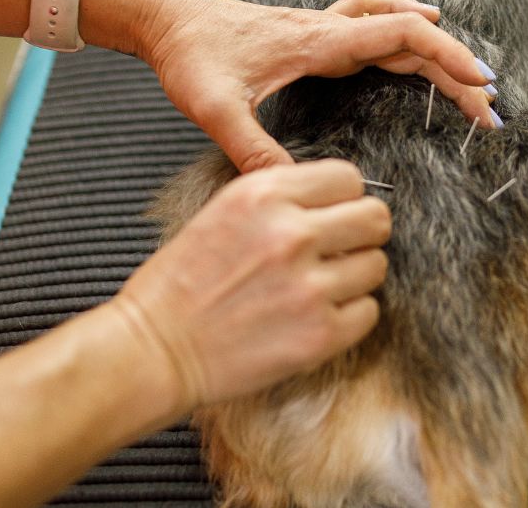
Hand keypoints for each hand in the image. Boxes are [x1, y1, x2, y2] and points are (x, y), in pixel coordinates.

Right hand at [109, 160, 387, 411]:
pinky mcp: (318, 335)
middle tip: (340, 249)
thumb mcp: (225, 209)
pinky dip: (350, 316)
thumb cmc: (181, 283)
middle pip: (375, 217)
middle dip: (362, 232)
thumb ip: (284, 196)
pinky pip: (368, 312)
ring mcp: (308, 286)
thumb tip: (339, 197)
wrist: (151, 351)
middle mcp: (292, 233)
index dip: (344, 197)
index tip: (334, 214)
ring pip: (376, 265)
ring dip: (356, 276)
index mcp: (265, 194)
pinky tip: (316, 317)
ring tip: (320, 287)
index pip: (348, 177)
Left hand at [142, 0, 499, 173]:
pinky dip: (408, 25)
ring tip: (472, 77)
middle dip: (456, 68)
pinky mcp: (317, 33)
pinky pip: (377, 21)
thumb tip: (289, 189)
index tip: (481, 85)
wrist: (169, 19)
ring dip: (438, 49)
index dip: (446, 57)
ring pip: (399, 27)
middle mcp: (331, 28)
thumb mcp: (214, 107)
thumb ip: (250, 148)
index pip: (399, 37)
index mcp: (319, 40)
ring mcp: (326, 27)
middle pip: (412, 36)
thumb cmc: (191, 57)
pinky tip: (421, 30)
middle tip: (490, 107)